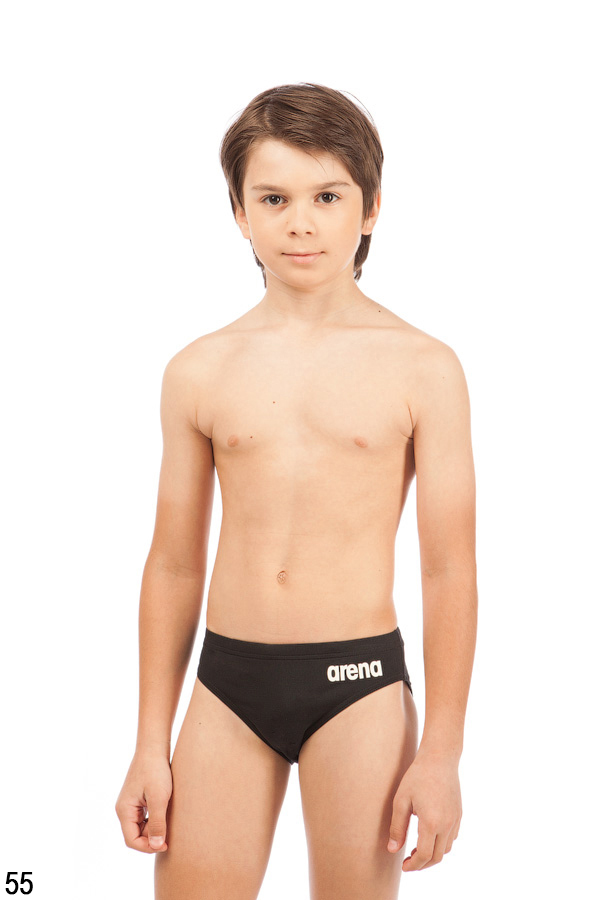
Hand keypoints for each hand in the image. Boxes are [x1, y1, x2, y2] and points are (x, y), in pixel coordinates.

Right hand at [115, 751, 172, 852]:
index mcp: (124, 810)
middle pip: (136, 834)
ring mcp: (130, 803)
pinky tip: (166, 812)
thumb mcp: (159, 798)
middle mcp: (124, 808)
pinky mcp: (138, 798)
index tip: (166, 845)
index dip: (148, 847)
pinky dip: (154, 818)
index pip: (131, 840)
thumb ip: (157, 823)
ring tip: (169, 819)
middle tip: (170, 831)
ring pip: (141, 826)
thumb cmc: (156, 770)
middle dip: (152, 837)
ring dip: (154, 828)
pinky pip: (144, 816)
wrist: (154, 747)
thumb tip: (157, 846)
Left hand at [387, 753, 461, 870]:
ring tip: (417, 849)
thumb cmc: (417, 776)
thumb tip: (393, 850)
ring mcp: (455, 820)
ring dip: (433, 855)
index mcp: (431, 822)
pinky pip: (452, 837)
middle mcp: (447, 824)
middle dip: (422, 864)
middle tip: (408, 862)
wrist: (439, 758)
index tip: (403, 866)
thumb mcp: (401, 800)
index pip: (424, 855)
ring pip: (447, 849)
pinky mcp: (459, 814)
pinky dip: (441, 844)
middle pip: (437, 857)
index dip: (413, 865)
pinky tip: (429, 836)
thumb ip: (397, 827)